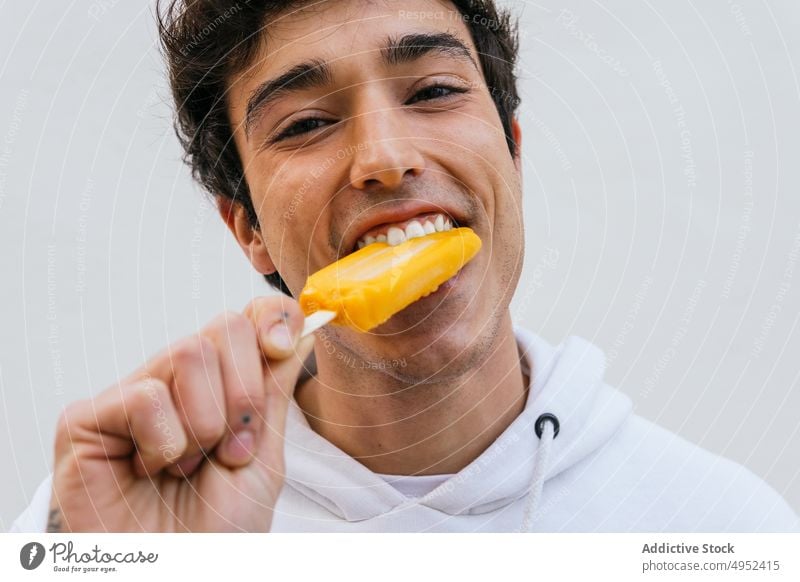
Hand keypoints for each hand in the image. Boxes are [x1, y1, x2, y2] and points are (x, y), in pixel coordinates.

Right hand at [46, 296, 312, 531]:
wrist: (178, 575)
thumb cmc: (218, 530)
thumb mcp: (264, 458)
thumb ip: (276, 393)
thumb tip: (303, 332)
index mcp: (220, 386)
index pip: (248, 318)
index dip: (272, 319)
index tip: (281, 349)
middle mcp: (176, 382)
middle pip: (225, 327)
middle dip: (245, 396)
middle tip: (231, 452)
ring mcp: (132, 395)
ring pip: (190, 353)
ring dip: (206, 425)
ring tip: (186, 468)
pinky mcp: (87, 418)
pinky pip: (146, 396)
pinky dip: (164, 444)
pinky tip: (148, 471)